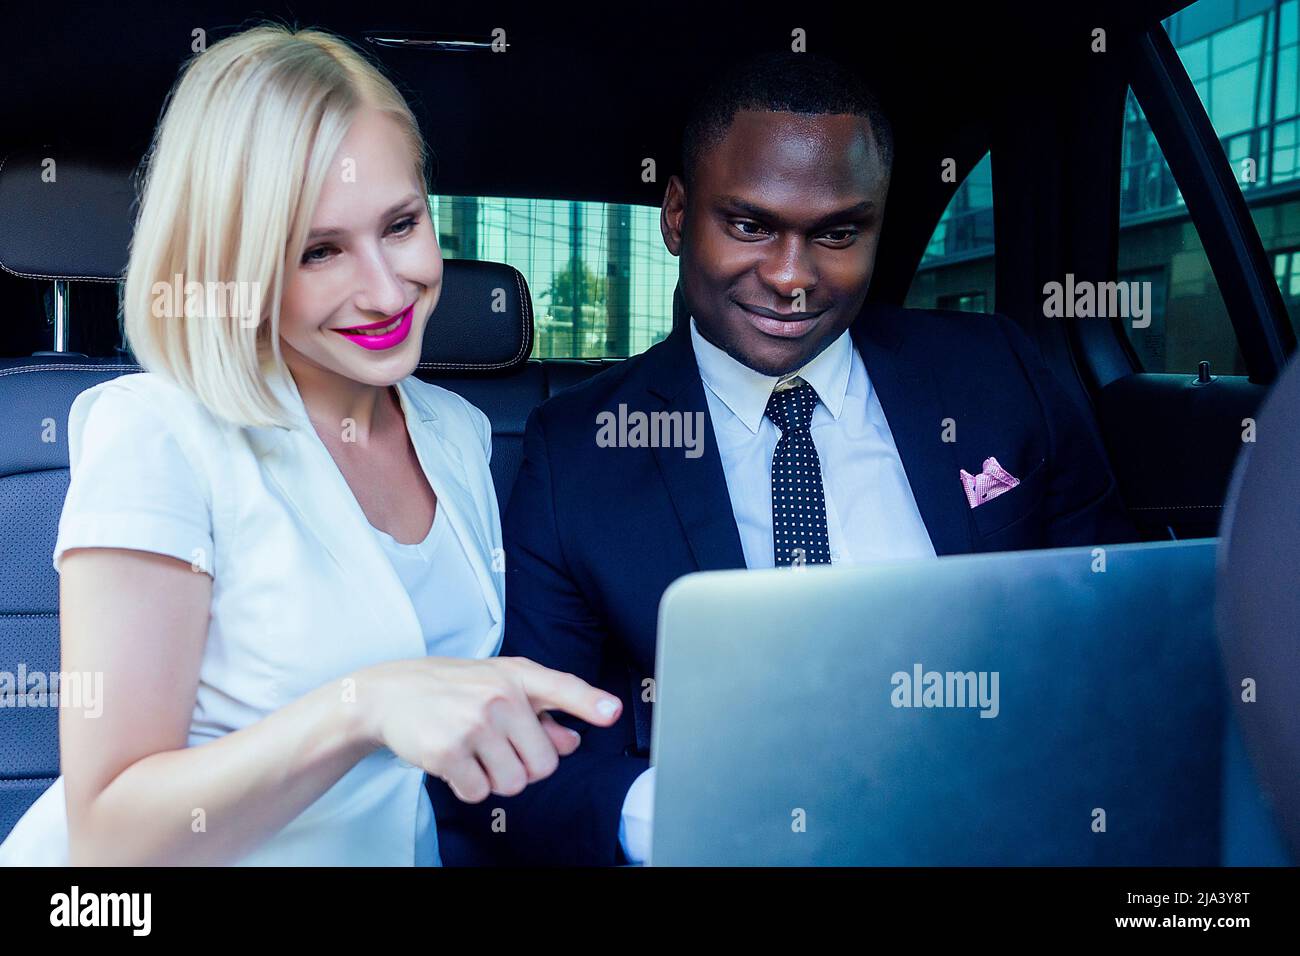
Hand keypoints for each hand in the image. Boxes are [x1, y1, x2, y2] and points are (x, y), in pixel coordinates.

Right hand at [354, 656, 621, 802]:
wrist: (390, 693)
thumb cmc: (453, 689)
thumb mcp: (499, 686)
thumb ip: (542, 713)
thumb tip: (571, 742)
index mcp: (517, 676)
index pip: (563, 688)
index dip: (590, 703)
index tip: (612, 712)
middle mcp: (499, 696)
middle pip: (543, 765)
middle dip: (523, 767)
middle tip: (497, 749)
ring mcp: (474, 723)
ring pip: (513, 783)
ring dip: (495, 779)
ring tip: (474, 753)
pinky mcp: (448, 750)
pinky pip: (479, 793)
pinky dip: (468, 787)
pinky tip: (455, 763)